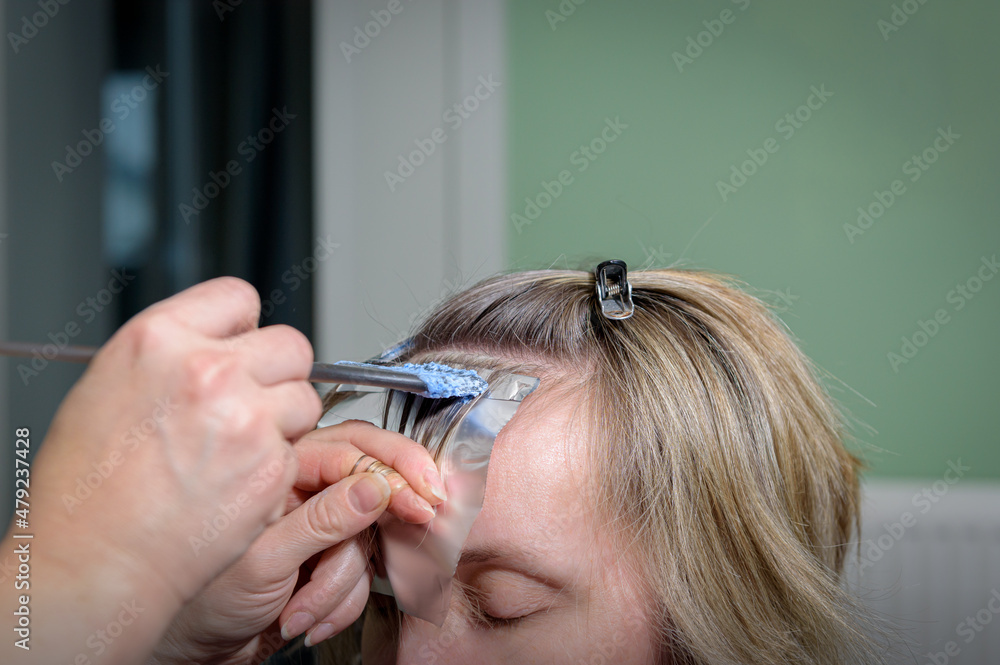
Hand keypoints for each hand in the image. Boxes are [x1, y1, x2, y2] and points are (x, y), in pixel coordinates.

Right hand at [30, 277, 321, 607]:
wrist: (94, 563)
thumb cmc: (87, 489)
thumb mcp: (109, 387)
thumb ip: (172, 355)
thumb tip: (215, 342)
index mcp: (158, 339)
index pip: (239, 297)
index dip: (243, 327)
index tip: (242, 348)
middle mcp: (208, 370)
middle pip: (290, 344)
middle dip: (276, 373)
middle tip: (250, 405)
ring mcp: (247, 418)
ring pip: (304, 398)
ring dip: (283, 421)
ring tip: (237, 452)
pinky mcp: (273, 466)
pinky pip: (298, 450)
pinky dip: (277, 468)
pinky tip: (236, 485)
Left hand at [149, 420, 447, 664]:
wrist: (191, 650)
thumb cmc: (202, 600)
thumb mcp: (263, 559)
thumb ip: (322, 520)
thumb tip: (374, 488)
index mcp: (279, 470)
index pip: (353, 451)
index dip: (394, 473)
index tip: (420, 499)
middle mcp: (302, 490)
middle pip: (371, 484)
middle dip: (392, 511)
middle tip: (420, 519)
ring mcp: (317, 526)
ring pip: (367, 539)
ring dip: (340, 585)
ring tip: (298, 611)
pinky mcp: (326, 561)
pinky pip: (360, 575)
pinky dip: (339, 604)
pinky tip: (302, 618)